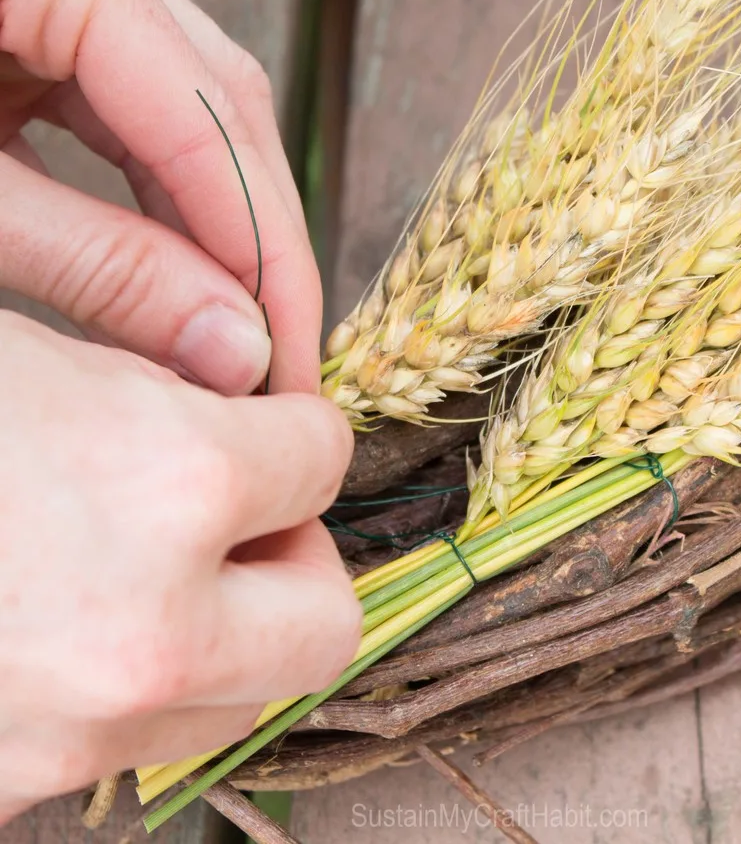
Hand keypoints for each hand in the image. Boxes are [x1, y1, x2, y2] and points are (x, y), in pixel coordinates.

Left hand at [0, 0, 320, 394]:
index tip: (289, 358)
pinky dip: (164, 195)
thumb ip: (99, 266)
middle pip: (223, 103)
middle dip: (262, 242)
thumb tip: (229, 347)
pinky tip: (180, 267)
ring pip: (194, 103)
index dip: (268, 255)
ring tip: (237, 325)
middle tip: (277, 356)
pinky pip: (132, 103)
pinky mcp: (31, 3)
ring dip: (222, 222)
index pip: (212, 121)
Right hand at [0, 312, 360, 820]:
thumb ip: (155, 328)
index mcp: (171, 486)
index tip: (267, 425)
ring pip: (241, 701)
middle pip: (329, 623)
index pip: (324, 458)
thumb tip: (252, 365)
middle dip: (300, 555)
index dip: (295, 432)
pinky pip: (132, 743)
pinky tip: (68, 619)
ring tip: (146, 564)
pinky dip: (133, 684)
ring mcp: (77, 737)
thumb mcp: (22, 332)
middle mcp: (146, 637)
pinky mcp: (5, 793)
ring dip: (224, 629)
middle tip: (236, 512)